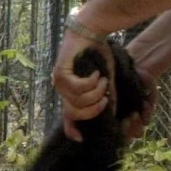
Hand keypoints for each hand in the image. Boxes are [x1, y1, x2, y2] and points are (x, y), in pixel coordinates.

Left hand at [51, 18, 112, 140]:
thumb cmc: (99, 55)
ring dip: (96, 92)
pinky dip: (90, 82)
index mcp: (71, 94)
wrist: (92, 32)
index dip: (72, 130)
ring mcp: (59, 82)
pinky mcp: (60, 73)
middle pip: (76, 113)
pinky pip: (78, 88)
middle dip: (94, 108)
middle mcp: (62, 90)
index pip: (67, 118)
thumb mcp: (105, 80)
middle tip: (106, 96)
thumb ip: (106, 97)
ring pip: (78, 101)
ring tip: (102, 79)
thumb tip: (111, 114)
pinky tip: (94, 73)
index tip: (81, 139)